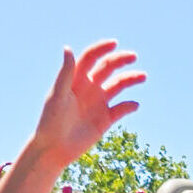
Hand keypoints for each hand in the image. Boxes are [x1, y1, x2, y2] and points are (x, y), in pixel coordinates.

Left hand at [31, 41, 144, 165]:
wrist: (53, 149)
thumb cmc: (50, 121)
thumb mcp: (57, 95)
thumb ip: (65, 73)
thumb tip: (68, 48)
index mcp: (76, 79)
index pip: (91, 57)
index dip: (102, 49)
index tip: (114, 43)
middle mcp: (89, 88)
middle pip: (108, 68)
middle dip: (121, 60)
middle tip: (133, 57)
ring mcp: (98, 103)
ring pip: (118, 85)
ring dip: (130, 79)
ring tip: (142, 76)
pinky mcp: (105, 120)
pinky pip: (121, 109)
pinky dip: (129, 106)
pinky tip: (134, 105)